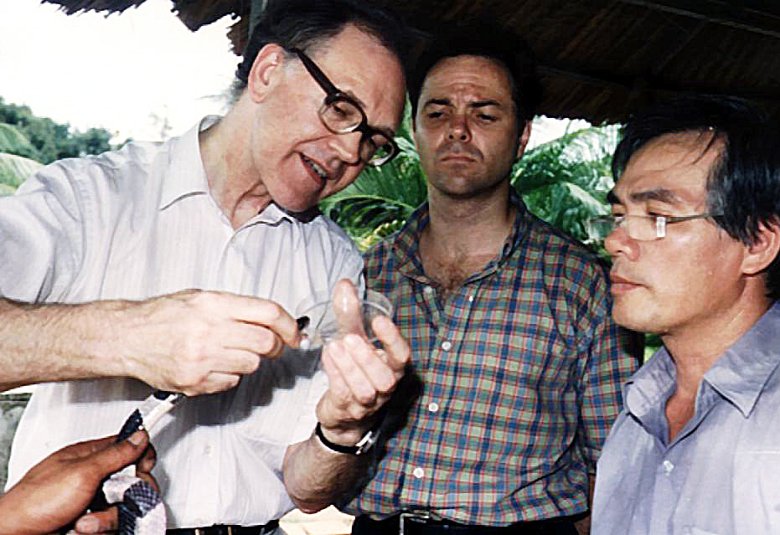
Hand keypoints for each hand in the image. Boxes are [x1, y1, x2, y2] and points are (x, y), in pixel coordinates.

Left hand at [0, 430, 155, 534]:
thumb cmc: (34, 503)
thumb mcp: (81, 472)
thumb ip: (115, 454)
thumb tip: (139, 436)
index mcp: (89, 456)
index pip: (128, 447)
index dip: (141, 457)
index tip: (142, 468)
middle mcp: (92, 477)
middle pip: (132, 480)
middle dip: (127, 494)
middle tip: (115, 497)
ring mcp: (91, 501)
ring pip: (123, 506)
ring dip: (108, 517)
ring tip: (85, 521)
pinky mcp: (90, 522)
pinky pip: (112, 525)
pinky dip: (100, 529)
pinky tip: (82, 528)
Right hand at [119, 290, 301, 394]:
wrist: (126, 337)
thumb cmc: (161, 316)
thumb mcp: (200, 298)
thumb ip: (236, 307)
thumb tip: (272, 319)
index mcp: (213, 304)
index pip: (268, 313)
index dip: (289, 325)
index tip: (295, 333)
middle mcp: (209, 330)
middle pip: (266, 342)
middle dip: (274, 346)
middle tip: (270, 345)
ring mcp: (202, 359)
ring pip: (251, 365)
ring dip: (250, 360)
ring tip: (231, 352)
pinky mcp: (195, 382)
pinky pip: (231, 382)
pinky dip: (229, 375)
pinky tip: (213, 364)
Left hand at [315, 280, 409, 444]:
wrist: (344, 411)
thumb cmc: (356, 370)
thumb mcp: (355, 339)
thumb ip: (351, 314)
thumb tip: (344, 284)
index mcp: (392, 367)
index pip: (402, 356)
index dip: (393, 339)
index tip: (380, 320)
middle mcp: (385, 387)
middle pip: (385, 378)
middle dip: (367, 358)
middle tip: (349, 338)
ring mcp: (367, 403)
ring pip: (364, 390)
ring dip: (349, 367)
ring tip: (334, 347)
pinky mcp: (347, 410)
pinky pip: (343, 395)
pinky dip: (335, 375)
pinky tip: (328, 358)